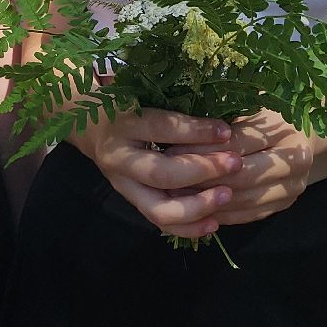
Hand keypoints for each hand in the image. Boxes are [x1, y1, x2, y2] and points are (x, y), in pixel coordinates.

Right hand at [71, 107, 242, 239]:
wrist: (91, 129)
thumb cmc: (127, 107)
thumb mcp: (144, 98)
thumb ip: (175, 109)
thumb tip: (221, 121)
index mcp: (123, 123)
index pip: (162, 128)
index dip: (196, 131)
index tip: (226, 131)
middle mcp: (119, 158)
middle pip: (160, 173)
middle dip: (202, 170)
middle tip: (234, 163)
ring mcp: (123, 185)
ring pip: (158, 208)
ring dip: (197, 206)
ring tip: (227, 195)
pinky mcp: (132, 202)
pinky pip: (160, 223)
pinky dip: (188, 227)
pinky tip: (213, 223)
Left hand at [168, 109, 319, 226]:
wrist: (305, 134)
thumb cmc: (268, 112)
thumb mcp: (250, 105)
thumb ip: (224, 117)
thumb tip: (180, 129)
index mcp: (285, 131)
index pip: (236, 144)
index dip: (201, 148)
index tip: (169, 150)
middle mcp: (295, 162)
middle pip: (240, 176)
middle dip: (201, 178)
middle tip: (167, 178)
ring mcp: (291, 188)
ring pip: (242, 200)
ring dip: (206, 200)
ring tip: (174, 194)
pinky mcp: (283, 205)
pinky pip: (246, 215)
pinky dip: (219, 213)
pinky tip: (194, 207)